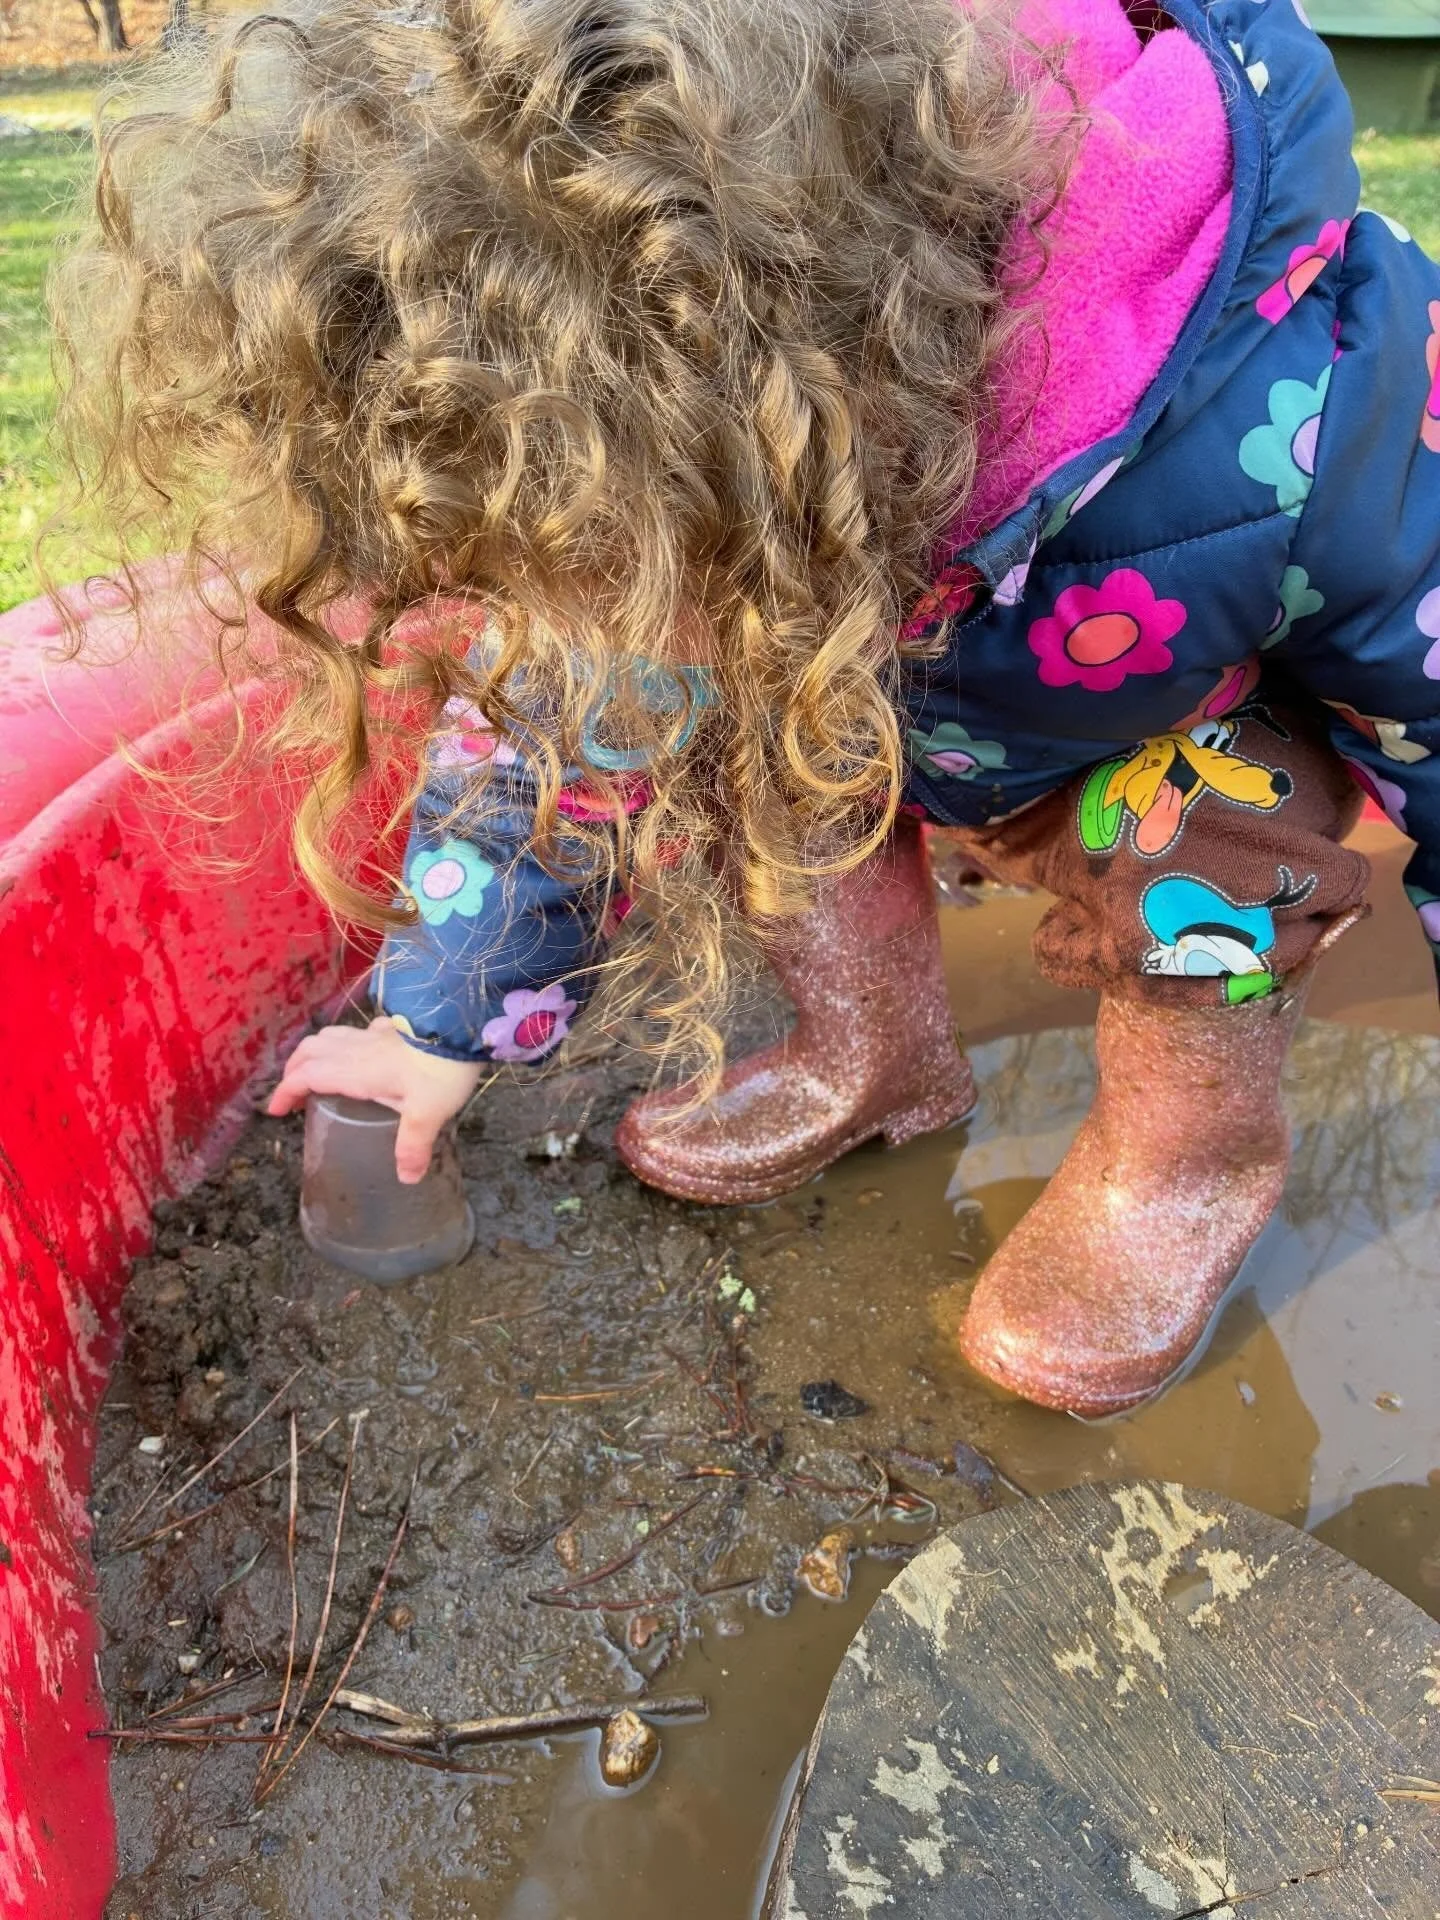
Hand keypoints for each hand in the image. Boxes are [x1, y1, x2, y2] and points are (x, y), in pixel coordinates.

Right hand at [267, 1017, 484, 1183]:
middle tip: (292, 1092)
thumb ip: (412, 1146)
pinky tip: (362, 1051)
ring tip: (316, 1071)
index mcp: (354, 1070)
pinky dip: (348, 1041)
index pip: (305, 1075)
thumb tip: (407, 1177)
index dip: (285, 1091)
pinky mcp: (395, 1028)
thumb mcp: (426, 1115)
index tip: (275, 1110)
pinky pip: (361, 1031)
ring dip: (315, 1052)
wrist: (463, 1028)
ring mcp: (375, 1034)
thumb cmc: (440, 1070)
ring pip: (330, 1036)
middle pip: (310, 1051)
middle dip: (294, 1070)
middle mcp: (357, 1049)